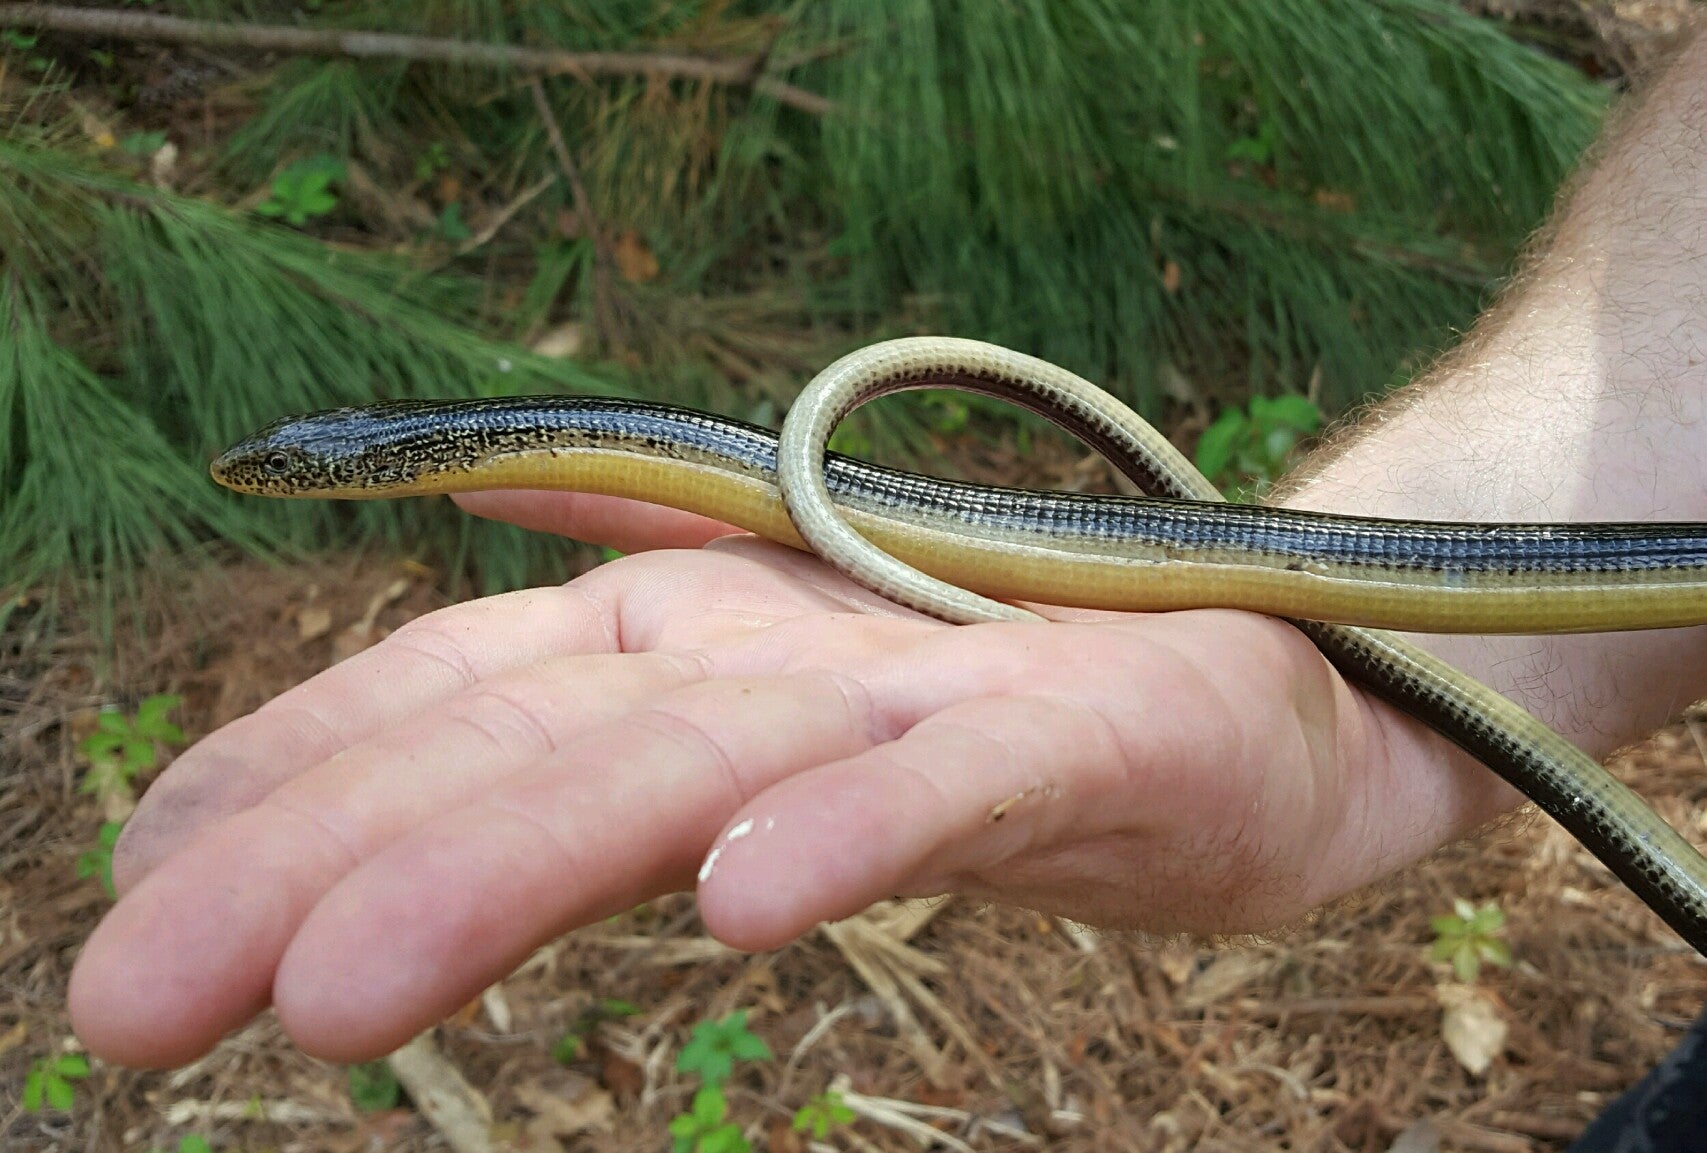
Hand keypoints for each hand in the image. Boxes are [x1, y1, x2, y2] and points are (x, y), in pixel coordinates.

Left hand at [68, 492, 1516, 1068]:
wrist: (1266, 694)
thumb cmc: (996, 715)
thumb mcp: (777, 713)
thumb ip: (615, 690)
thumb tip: (429, 643)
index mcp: (697, 638)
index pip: (458, 693)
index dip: (289, 776)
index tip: (135, 895)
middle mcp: (777, 641)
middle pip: (529, 738)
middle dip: (321, 855)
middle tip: (132, 998)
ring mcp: (922, 681)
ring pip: (695, 758)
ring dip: (514, 859)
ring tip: (336, 992)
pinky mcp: (1080, 722)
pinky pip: (948, 779)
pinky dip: (844, 826)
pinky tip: (737, 904)